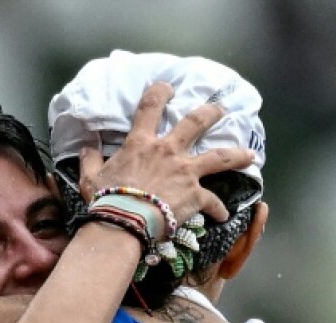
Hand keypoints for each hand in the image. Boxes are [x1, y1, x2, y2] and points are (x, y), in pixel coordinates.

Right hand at [79, 81, 255, 223]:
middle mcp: (168, 151)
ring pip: (220, 156)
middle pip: (196, 123)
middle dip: (211, 113)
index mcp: (142, 144)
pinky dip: (219, 209)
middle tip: (221, 110)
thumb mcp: (90, 178)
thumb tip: (85, 147)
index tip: (168, 86)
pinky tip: (224, 215)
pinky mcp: (195, 196)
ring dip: (237, 154)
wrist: (124, 223)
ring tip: (250, 154)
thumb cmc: (106, 200)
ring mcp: (185, 172)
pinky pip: (213, 202)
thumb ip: (90, 160)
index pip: (151, 107)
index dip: (160, 92)